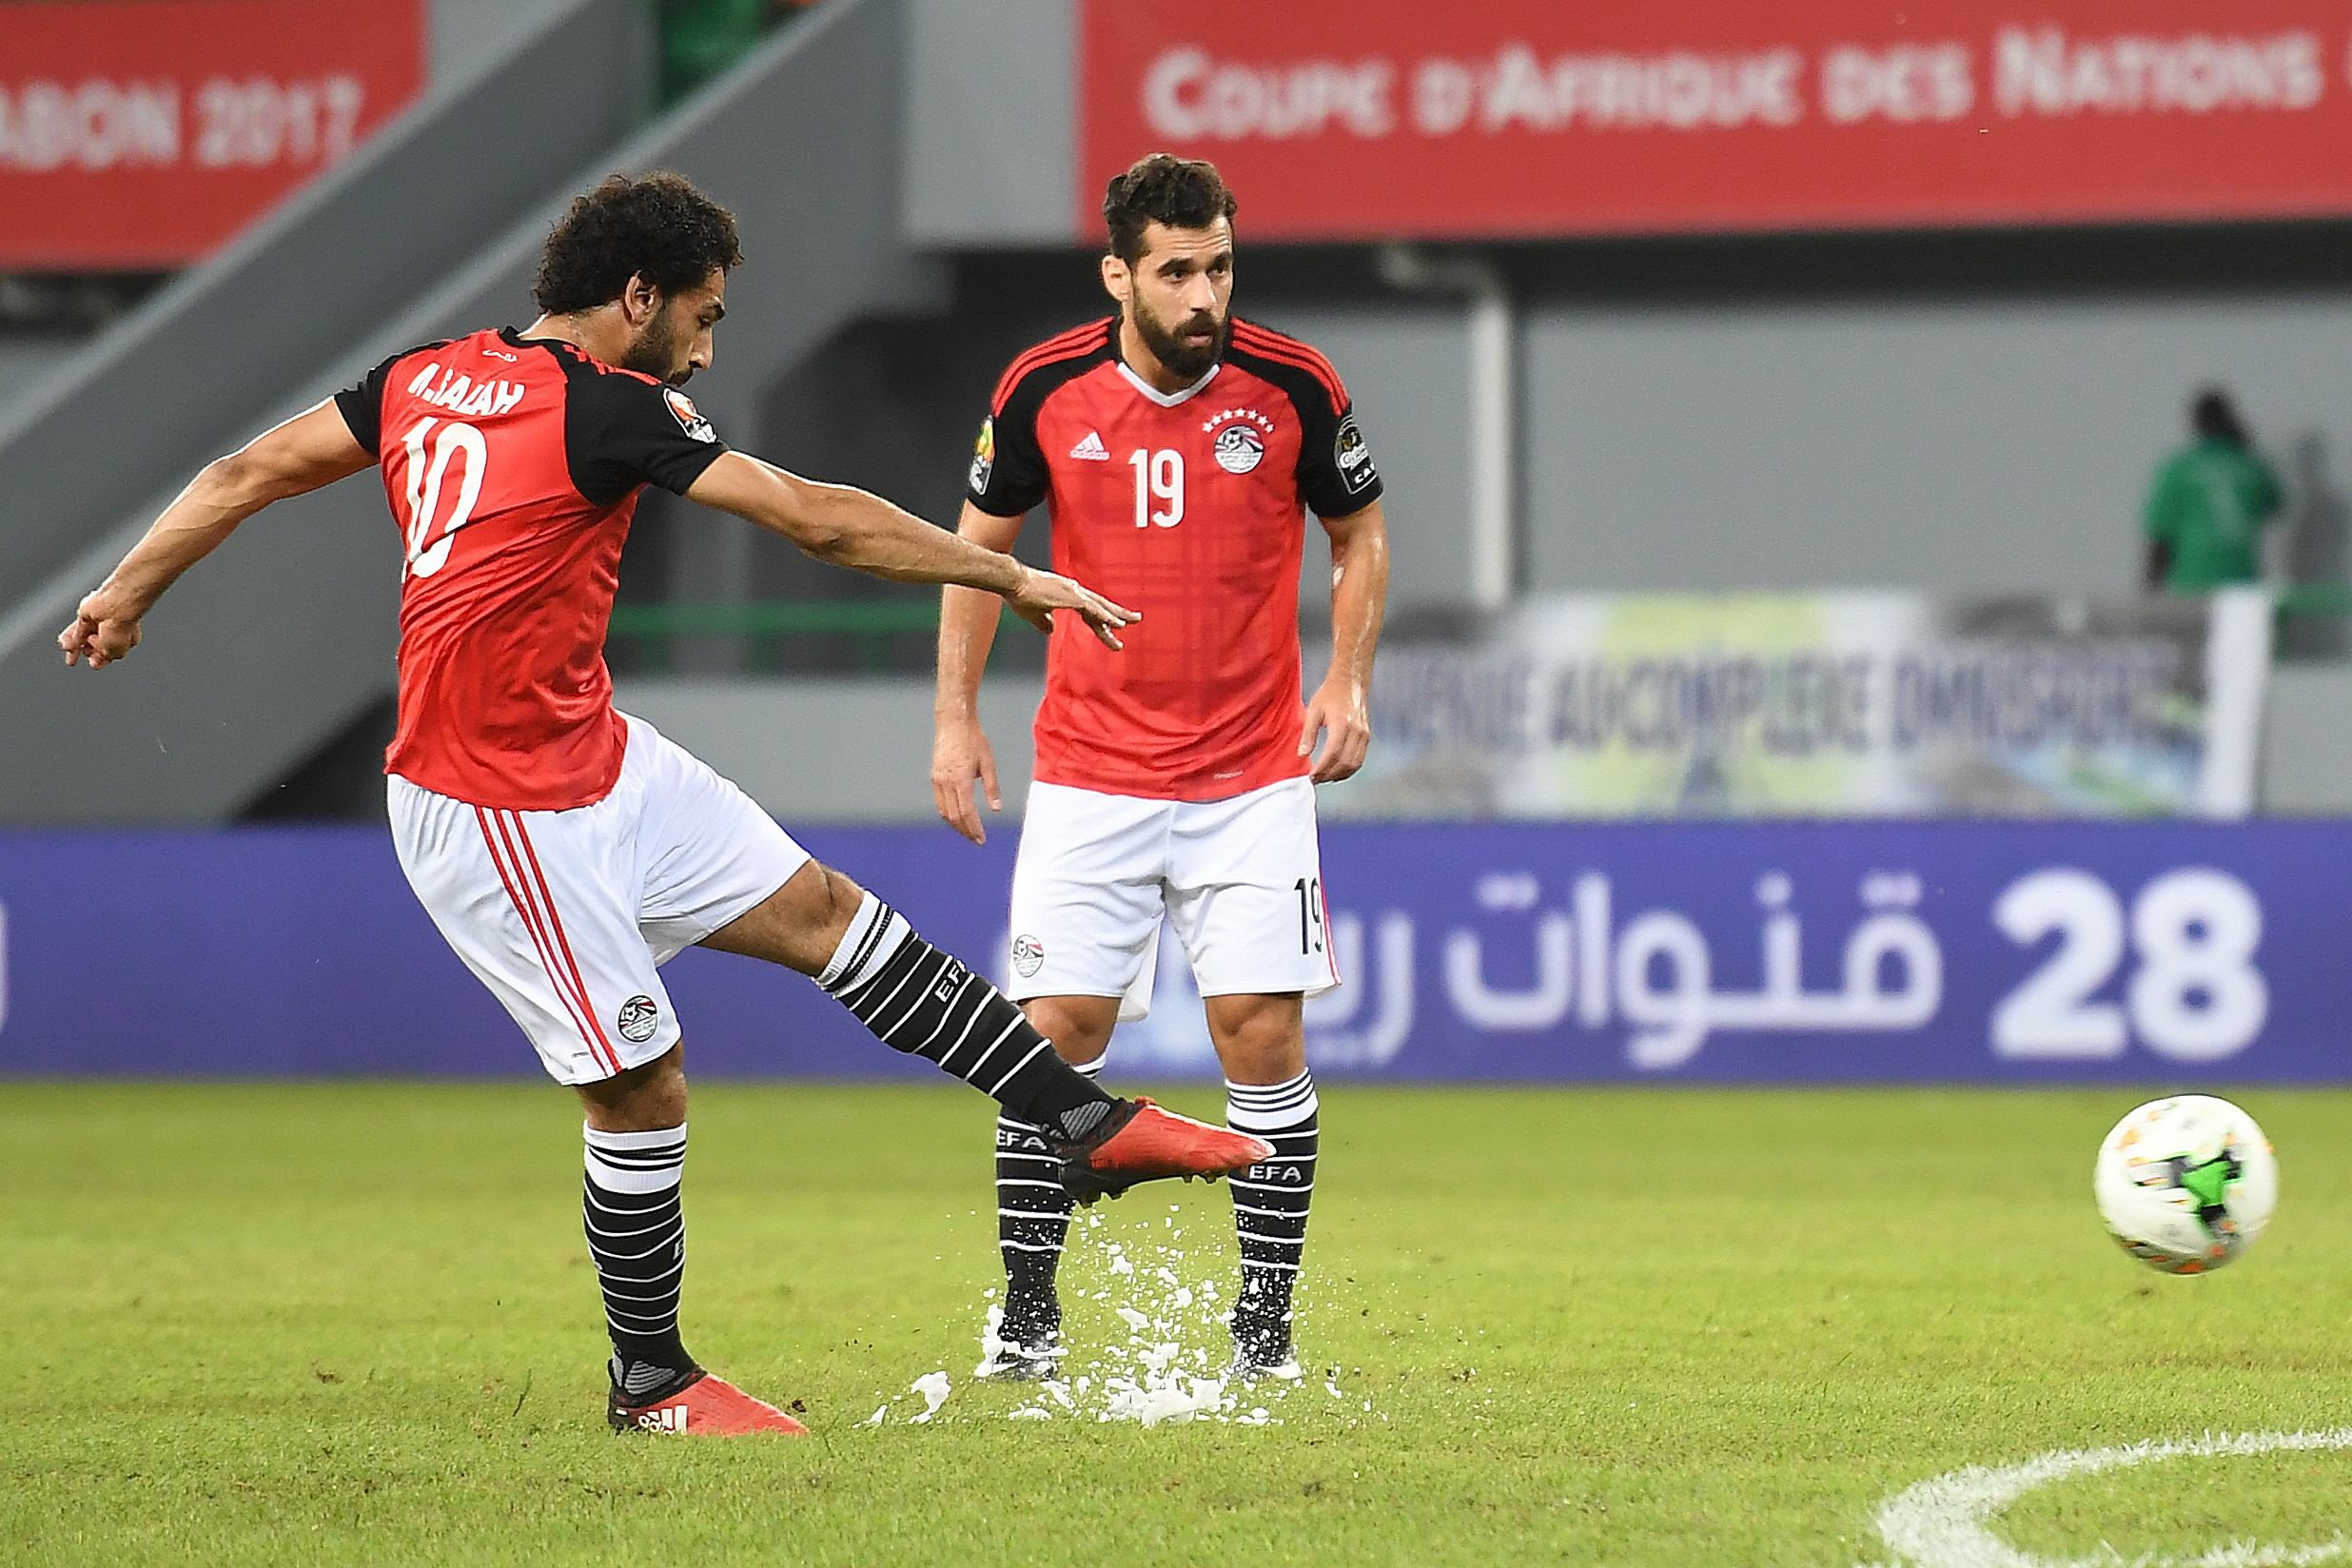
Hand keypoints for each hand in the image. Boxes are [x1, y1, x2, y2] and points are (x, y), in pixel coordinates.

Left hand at [58, 587, 144, 669]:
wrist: (114, 606)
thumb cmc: (120, 627)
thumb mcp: (116, 652)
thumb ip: (104, 657)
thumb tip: (97, 661)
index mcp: (124, 640)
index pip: (110, 652)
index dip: (101, 659)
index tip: (94, 664)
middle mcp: (112, 631)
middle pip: (96, 645)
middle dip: (89, 652)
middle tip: (86, 655)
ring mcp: (99, 623)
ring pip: (84, 637)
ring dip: (76, 648)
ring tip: (70, 657)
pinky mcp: (87, 615)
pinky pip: (76, 629)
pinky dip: (71, 639)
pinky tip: (67, 647)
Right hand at [931, 718, 1001, 844]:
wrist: (953, 722)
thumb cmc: (973, 739)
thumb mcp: (988, 763)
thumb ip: (992, 788)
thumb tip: (996, 809)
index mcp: (961, 780)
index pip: (967, 813)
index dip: (974, 829)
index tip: (981, 839)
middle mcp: (946, 782)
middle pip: (954, 817)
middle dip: (965, 831)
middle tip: (977, 840)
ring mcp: (937, 780)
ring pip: (944, 811)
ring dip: (956, 824)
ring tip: (968, 831)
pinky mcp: (934, 776)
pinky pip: (939, 802)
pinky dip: (947, 813)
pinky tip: (956, 816)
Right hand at [1006, 566, 1138, 649]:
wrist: (1012, 581)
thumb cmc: (1019, 594)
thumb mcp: (1034, 613)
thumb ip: (1043, 622)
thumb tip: (1050, 629)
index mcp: (1068, 595)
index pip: (1090, 610)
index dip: (1102, 621)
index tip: (1113, 630)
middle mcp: (1075, 591)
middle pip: (1101, 606)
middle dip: (1119, 614)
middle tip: (1136, 620)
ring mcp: (1074, 593)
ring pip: (1101, 607)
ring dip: (1117, 616)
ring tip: (1131, 623)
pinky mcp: (1071, 597)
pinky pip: (1093, 610)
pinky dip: (1106, 617)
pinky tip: (1117, 624)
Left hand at [1298, 678, 1371, 782]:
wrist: (1351, 683)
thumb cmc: (1330, 695)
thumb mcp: (1313, 711)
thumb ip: (1308, 734)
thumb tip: (1302, 755)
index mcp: (1342, 724)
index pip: (1333, 753)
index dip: (1322, 768)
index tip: (1311, 777)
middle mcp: (1357, 731)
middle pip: (1345, 762)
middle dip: (1329, 775)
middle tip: (1315, 780)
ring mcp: (1364, 735)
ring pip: (1354, 764)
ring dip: (1339, 775)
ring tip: (1324, 778)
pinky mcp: (1367, 737)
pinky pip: (1359, 760)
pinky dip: (1348, 770)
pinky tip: (1336, 772)